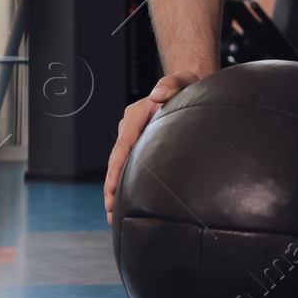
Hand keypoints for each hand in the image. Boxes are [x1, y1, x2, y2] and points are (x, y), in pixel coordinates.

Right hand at [104, 70, 201, 223]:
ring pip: (120, 166)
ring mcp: (133, 136)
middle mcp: (130, 126)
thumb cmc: (187, 85)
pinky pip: (128, 165)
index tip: (112, 189)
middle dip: (111, 187)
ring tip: (113, 217)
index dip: (117, 168)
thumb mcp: (183, 80)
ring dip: (115, 190)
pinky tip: (125, 203)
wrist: (187, 85)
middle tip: (110, 213)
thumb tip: (158, 95)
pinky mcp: (139, 144)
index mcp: (136, 115)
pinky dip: (125, 183)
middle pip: (116, 160)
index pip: (123, 145)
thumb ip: (171, 84)